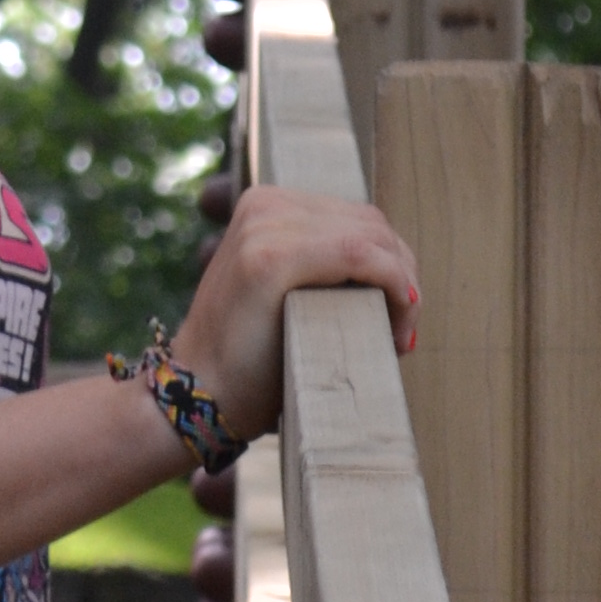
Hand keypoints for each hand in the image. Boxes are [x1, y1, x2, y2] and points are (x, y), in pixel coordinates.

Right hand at [170, 185, 417, 446]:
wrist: (198, 396)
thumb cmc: (252, 360)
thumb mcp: (288, 294)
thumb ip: (324, 265)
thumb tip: (398, 266)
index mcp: (265, 204)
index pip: (358, 217)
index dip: (392, 263)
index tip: (396, 314)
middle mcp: (264, 204)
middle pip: (371, 223)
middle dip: (402, 274)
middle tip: (401, 331)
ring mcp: (264, 228)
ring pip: (372, 237)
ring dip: (402, 285)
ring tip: (396, 335)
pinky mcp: (270, 258)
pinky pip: (360, 255)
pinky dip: (393, 287)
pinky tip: (395, 328)